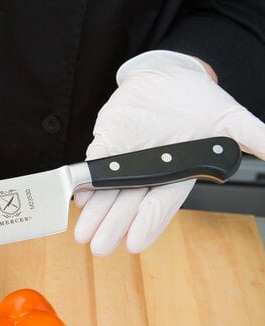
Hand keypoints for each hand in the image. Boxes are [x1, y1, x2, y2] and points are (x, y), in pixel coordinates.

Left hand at [73, 50, 264, 255]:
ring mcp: (125, 159)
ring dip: (95, 213)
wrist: (169, 77)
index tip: (133, 243)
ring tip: (82, 234)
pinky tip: (79, 196)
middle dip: (112, 226)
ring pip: (108, 191)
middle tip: (98, 248)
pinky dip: (85, 180)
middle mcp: (148, 172)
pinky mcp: (107, 143)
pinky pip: (93, 164)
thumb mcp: (229, 120)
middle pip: (128, 205)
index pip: (161, 205)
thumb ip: (255, 138)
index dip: (147, 224)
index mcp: (175, 173)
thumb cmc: (197, 102)